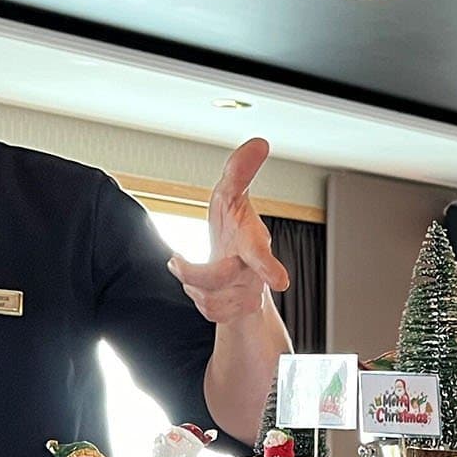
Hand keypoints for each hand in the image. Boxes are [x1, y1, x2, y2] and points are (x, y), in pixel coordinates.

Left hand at [170, 137, 288, 321]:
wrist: (239, 266)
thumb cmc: (234, 229)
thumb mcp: (231, 194)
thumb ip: (241, 169)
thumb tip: (259, 143)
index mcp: (252, 242)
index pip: (260, 253)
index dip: (268, 266)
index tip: (280, 281)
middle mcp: (253, 271)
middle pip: (220, 279)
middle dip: (198, 274)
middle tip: (176, 262)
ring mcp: (246, 293)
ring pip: (210, 300)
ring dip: (192, 283)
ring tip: (188, 265)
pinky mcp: (236, 311)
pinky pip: (211, 313)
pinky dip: (198, 298)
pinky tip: (200, 286)